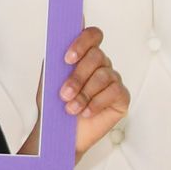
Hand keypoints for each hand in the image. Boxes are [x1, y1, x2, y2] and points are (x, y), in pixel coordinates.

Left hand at [60, 26, 128, 159]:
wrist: (60, 134)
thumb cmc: (54, 106)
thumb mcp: (49, 82)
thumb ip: (54, 61)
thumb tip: (57, 43)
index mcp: (84, 56)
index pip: (92, 36)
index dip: (82, 42)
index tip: (67, 58)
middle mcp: (101, 64)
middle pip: (97, 56)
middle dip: (78, 76)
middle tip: (64, 94)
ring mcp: (112, 79)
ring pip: (103, 75)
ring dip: (84, 93)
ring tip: (71, 108)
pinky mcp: (121, 97)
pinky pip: (114, 91)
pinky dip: (96, 103)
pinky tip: (86, 112)